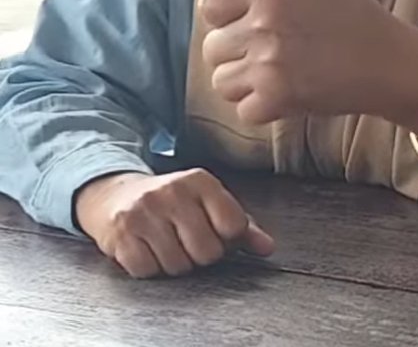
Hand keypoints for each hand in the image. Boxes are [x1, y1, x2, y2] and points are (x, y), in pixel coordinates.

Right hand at [74, 169, 274, 278]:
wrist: (115, 195)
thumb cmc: (171, 202)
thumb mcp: (207, 202)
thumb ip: (241, 225)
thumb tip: (267, 247)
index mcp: (201, 181)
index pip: (233, 225)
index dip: (229, 239)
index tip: (217, 233)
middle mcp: (173, 192)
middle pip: (208, 252)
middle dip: (201, 255)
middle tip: (189, 242)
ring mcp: (145, 212)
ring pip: (179, 266)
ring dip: (176, 264)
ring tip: (168, 244)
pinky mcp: (121, 233)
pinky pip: (148, 271)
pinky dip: (150, 268)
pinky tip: (148, 248)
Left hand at [200, 0, 417, 139]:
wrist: (387, 61)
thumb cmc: (354, 10)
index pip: (208, 6)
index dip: (225, 15)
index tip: (250, 20)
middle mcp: (263, 27)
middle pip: (211, 47)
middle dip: (234, 51)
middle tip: (268, 50)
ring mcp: (269, 66)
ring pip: (222, 81)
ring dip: (243, 82)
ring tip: (274, 72)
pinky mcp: (279, 101)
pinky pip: (242, 110)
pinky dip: (260, 108)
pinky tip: (284, 93)